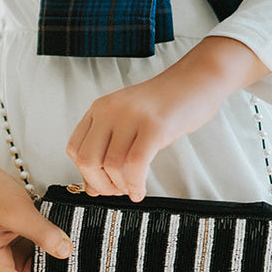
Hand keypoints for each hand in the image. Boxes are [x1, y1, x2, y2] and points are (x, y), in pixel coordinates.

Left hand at [65, 36, 268, 199]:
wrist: (197, 79)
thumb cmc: (166, 103)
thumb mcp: (129, 120)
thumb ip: (110, 147)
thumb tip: (93, 187)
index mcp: (100, 108)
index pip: (74, 149)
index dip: (85, 173)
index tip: (99, 184)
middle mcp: (111, 110)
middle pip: (88, 160)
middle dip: (100, 185)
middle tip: (116, 191)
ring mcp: (132, 117)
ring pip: (111, 165)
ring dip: (120, 187)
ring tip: (132, 189)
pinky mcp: (154, 126)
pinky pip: (135, 165)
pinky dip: (135, 184)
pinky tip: (140, 190)